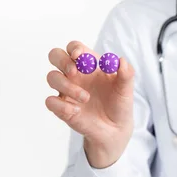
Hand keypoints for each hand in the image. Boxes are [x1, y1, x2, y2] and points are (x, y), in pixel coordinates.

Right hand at [45, 40, 134, 167]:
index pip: (75, 48)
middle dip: (62, 60)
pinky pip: (50, 101)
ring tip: (86, 98)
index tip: (79, 55)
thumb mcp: (126, 90)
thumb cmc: (119, 104)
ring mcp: (66, 90)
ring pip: (52, 77)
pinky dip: (62, 105)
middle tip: (74, 72)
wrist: (115, 129)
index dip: (74, 48)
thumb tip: (122, 61)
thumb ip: (126, 75)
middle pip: (56, 56)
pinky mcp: (61, 107)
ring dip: (67, 86)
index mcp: (90, 65)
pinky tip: (77, 111)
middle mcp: (75, 75)